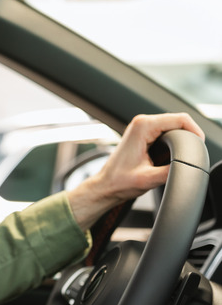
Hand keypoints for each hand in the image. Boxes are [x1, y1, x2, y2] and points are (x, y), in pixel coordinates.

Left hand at [68, 113, 203, 229]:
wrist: (106, 186)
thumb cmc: (119, 181)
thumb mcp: (149, 179)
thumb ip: (171, 170)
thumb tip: (187, 165)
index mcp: (142, 126)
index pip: (180, 119)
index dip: (195, 131)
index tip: (199, 146)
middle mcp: (142, 122)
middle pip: (179, 120)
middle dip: (189, 136)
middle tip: (192, 154)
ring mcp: (143, 127)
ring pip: (174, 126)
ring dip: (182, 139)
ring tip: (183, 155)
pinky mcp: (144, 135)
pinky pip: (167, 132)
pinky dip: (175, 142)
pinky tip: (174, 155)